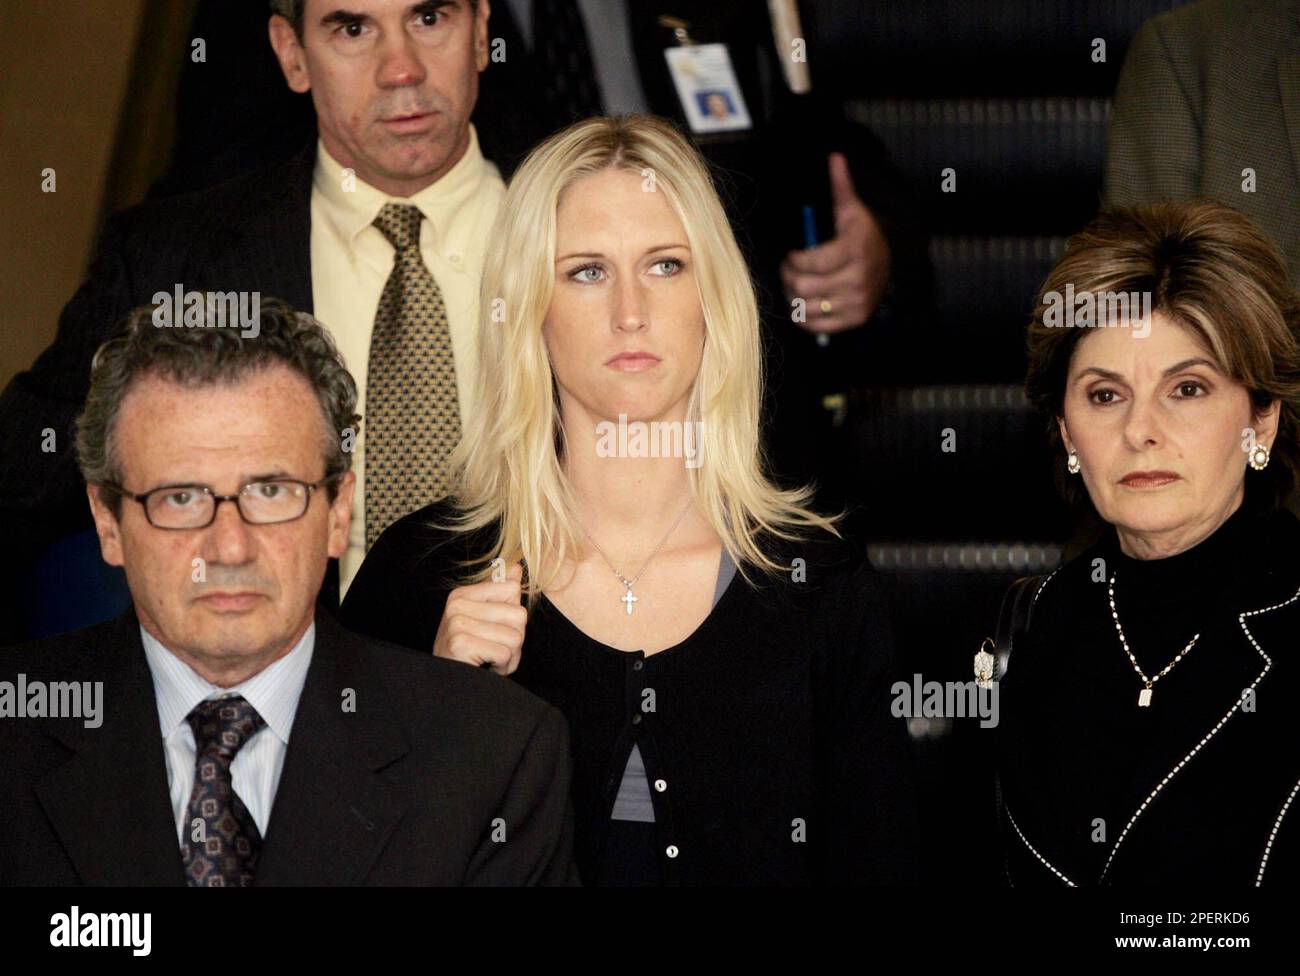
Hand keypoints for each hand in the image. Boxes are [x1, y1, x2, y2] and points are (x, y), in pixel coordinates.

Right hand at [432, 561, 526, 674]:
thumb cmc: (471, 654)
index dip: (512, 616)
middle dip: (514, 639)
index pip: (513, 590)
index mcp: (462, 594)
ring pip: (515, 636)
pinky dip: (502, 666)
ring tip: (489, 659)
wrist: (448, 686)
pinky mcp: (461, 644)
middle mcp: (456, 605)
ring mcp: (456, 624)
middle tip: (493, 649)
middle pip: (519, 614)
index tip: (494, 630)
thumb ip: (502, 594)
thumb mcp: (487, 620)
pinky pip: (505, 653)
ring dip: (509, 656)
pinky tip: (485, 667)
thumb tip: (517, 567)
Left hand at [780, 151, 891, 335]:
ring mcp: (856, 302)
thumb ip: (840, 186)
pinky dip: (803, 316)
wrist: (890, 266)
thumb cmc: (862, 236)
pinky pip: (814, 325)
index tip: (791, 255)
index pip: (810, 262)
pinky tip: (805, 302)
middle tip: (788, 270)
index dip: (792, 260)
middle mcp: (858, 279)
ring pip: (805, 307)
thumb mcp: (852, 210)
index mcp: (854, 250)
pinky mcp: (854, 320)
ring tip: (796, 285)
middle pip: (803, 287)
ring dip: (793, 296)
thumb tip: (835, 157)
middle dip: (788, 277)